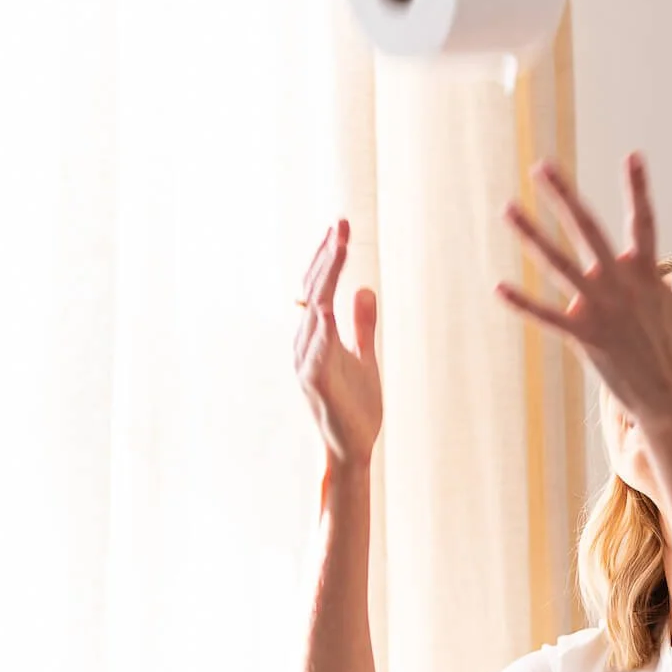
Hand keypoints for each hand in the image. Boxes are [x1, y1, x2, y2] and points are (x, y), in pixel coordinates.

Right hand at [293, 220, 382, 467]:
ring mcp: (307, 363)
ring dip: (325, 278)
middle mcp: (305, 344)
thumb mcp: (366, 357)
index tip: (340, 226)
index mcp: (316, 336)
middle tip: (341, 224)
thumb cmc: (357, 406)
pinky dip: (322, 328)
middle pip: (313, 291)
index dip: (328, 257)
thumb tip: (364, 290)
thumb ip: (362, 325)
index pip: (318, 287)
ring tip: (338, 248)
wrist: (354, 448)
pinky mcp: (316, 384)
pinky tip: (329, 306)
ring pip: (314, 311)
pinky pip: (316, 351)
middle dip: (327, 256)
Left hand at [496, 152, 671, 431]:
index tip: (633, 155)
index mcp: (645, 270)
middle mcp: (621, 282)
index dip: (638, 186)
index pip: (643, 218)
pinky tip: (498, 287)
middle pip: (588, 228)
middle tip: (541, 166)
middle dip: (563, 196)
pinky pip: (547, 316)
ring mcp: (600, 308)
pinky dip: (523, 304)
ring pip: (559, 263)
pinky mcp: (584, 336)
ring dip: (532, 235)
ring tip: (508, 208)